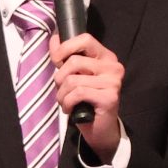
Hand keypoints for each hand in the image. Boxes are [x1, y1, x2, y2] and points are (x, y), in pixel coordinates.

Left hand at [51, 32, 124, 160]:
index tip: (56, 60)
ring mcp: (113, 82)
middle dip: (59, 78)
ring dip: (62, 94)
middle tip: (61, 90)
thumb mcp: (74, 75)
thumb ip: (65, 57)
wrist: (101, 129)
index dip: (65, 47)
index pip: (85, 39)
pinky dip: (67, 102)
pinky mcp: (109, 97)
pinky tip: (70, 108)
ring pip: (73, 80)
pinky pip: (78, 93)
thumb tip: (54, 38)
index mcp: (105, 56)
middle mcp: (113, 66)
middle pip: (74, 62)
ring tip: (65, 102)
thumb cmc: (86, 101)